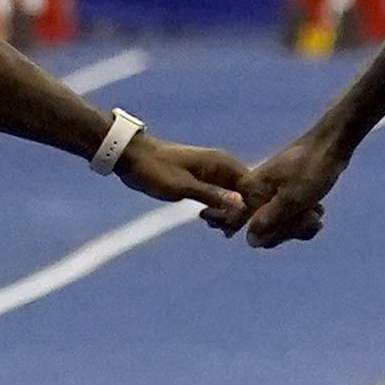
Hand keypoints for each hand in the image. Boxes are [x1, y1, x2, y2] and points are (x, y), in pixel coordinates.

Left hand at [119, 136, 253, 232]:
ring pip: (234, 199)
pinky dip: (218, 211)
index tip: (230, 226)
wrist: (132, 157)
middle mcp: (224, 166)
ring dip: (226, 215)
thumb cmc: (155, 169)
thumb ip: (212, 194)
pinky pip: (221, 198)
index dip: (247, 210)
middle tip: (217, 228)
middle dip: (236, 215)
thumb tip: (241, 204)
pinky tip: (207, 220)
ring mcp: (215, 174)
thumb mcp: (182, 186)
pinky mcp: (206, 181)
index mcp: (223, 163)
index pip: (251, 189)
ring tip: (209, 224)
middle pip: (245, 195)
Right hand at [237, 130, 350, 248]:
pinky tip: (318, 209)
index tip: (295, 221)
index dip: (277, 234)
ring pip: (282, 225)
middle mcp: (254, 193)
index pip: (254, 232)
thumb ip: (268, 222)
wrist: (331, 144)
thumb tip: (250, 242)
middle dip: (293, 228)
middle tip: (312, 215)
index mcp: (249, 192)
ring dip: (302, 223)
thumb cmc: (311, 170)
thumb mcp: (290, 201)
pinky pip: (291, 215)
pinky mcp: (284, 192)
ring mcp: (269, 193)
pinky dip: (305, 216)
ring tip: (317, 211)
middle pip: (269, 231)